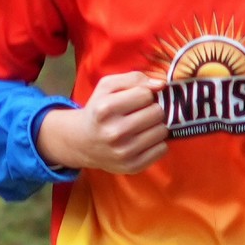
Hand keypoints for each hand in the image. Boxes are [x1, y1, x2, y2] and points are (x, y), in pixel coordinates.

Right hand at [37, 71, 168, 174]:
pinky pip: (162, 149)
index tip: (136, 100)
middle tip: (141, 114)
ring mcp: (123, 152)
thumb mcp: (107, 87)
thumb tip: (160, 84)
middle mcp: (114, 132)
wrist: (83, 142)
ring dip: (156, 126)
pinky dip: (157, 143)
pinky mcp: (132, 166)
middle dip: (152, 110)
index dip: (144, 95)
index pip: (146, 95)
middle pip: (156, 113)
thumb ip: (134, 78)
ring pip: (162, 131)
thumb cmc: (99, 110)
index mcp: (105, 109)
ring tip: (142, 127)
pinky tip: (144, 141)